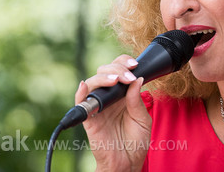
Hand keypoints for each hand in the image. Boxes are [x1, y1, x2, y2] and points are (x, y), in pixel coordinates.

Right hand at [75, 55, 151, 171]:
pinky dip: (81, 93)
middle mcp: (108, 97)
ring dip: (103, 78)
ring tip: (115, 81)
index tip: (134, 65)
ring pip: (92, 82)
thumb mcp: (143, 120)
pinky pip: (80, 102)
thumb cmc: (135, 143)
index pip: (119, 70)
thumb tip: (137, 80)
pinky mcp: (89, 118)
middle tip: (128, 77)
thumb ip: (138, 100)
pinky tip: (85, 86)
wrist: (127, 164)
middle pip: (104, 72)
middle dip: (117, 69)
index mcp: (122, 94)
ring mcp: (97, 106)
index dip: (124, 63)